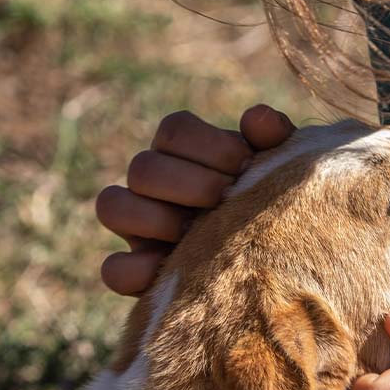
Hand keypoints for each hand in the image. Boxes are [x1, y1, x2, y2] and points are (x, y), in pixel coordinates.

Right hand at [96, 104, 294, 294]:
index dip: (209, 145)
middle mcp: (150, 183)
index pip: (174, 129)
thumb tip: (257, 118)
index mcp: (181, 150)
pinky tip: (175, 271)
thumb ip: (272, 137)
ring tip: (196, 233)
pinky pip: (113, 269)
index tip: (245, 166)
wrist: (276, 255)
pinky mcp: (135, 271)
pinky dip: (137, 269)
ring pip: (112, 205)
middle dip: (189, 183)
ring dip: (156, 219)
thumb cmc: (269, 196)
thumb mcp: (277, 165)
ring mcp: (137, 226)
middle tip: (226, 199)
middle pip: (142, 167)